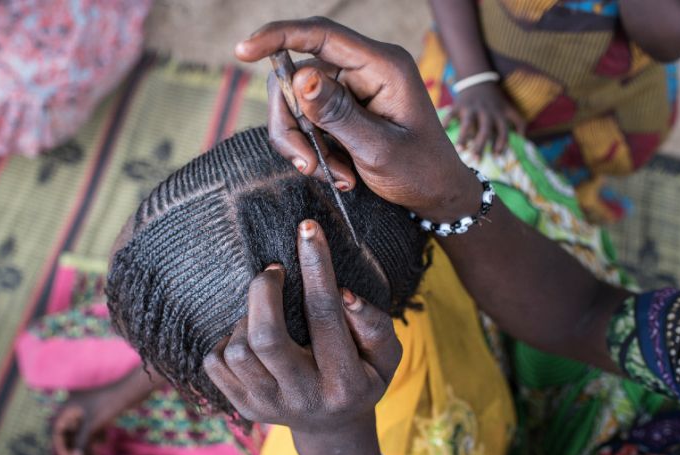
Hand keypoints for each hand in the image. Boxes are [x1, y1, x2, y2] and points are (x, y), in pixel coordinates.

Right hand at [51, 388, 115, 454]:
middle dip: (72, 446)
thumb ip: (80, 443)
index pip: (57, 430)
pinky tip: (102, 441)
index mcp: (67, 406)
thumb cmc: (109, 405)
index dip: (60, 446)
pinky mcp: (95, 411)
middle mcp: (73, 406)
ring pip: (78, 430)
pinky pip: (88, 426)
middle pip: (66, 431)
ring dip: (83, 442)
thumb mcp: (92, 425)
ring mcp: (84, 408)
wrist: (130, 391)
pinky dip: (92, 435)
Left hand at [203, 219, 401, 435]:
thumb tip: (344, 294)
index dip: (316, 266)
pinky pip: (215, 363)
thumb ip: (374, 325)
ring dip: (248, 317)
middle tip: (273, 271)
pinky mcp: (243, 408)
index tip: (307, 230)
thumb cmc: (362, 376)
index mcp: (344, 383)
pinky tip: (250, 338)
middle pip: (265, 336)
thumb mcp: (386, 355)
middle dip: (264, 290)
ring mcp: (269, 407)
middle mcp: (304, 398)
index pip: (325, 315)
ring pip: (237, 349)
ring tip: (267, 314)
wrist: (333, 427)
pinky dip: (228, 340)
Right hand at [236, 17, 474, 219]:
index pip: (321, 35)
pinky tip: (341, 174)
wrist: (437, 194)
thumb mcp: (379, 149)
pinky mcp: (341, 111)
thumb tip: (298, 78)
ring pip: (296, 106)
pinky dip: (313, 152)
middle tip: (307, 165)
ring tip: (336, 176)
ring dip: (305, 145)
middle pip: (297, 78)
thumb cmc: (420, 171)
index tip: (242, 51)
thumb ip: (338, 114)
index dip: (278, 36)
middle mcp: (362, 70)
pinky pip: (306, 124)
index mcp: (381, 66)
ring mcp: (350, 90)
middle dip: (293, 125)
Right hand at [442, 82, 525, 156]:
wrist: (478, 80)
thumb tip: (525, 140)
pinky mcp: (459, 105)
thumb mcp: (509, 107)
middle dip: (481, 145)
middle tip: (477, 161)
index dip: (501, 142)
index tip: (497, 155)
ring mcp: (472, 108)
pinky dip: (446, 122)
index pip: (503, 129)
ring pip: (468, 123)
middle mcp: (486, 112)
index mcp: (499, 113)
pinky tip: (443, 131)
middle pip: (485, 130)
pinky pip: (452, 114)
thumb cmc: (494, 100)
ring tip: (459, 151)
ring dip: (464, 137)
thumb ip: (518, 122)